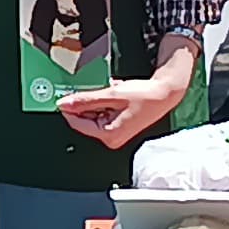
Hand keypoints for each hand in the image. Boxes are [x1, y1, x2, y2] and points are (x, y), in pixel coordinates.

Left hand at [58, 44, 203, 151]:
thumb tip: (64, 103)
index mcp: (108, 135)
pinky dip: (105, 102)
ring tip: (112, 93)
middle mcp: (111, 138)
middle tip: (98, 91)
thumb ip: (85, 100)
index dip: (70, 108)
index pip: (77, 123)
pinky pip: (102, 113)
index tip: (66, 95)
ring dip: (97, 101)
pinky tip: (116, 95)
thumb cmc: (144, 96)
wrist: (164, 94)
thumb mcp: (111, 95)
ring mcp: (114, 133)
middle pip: (85, 119)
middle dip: (87, 103)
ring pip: (93, 115)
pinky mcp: (118, 127)